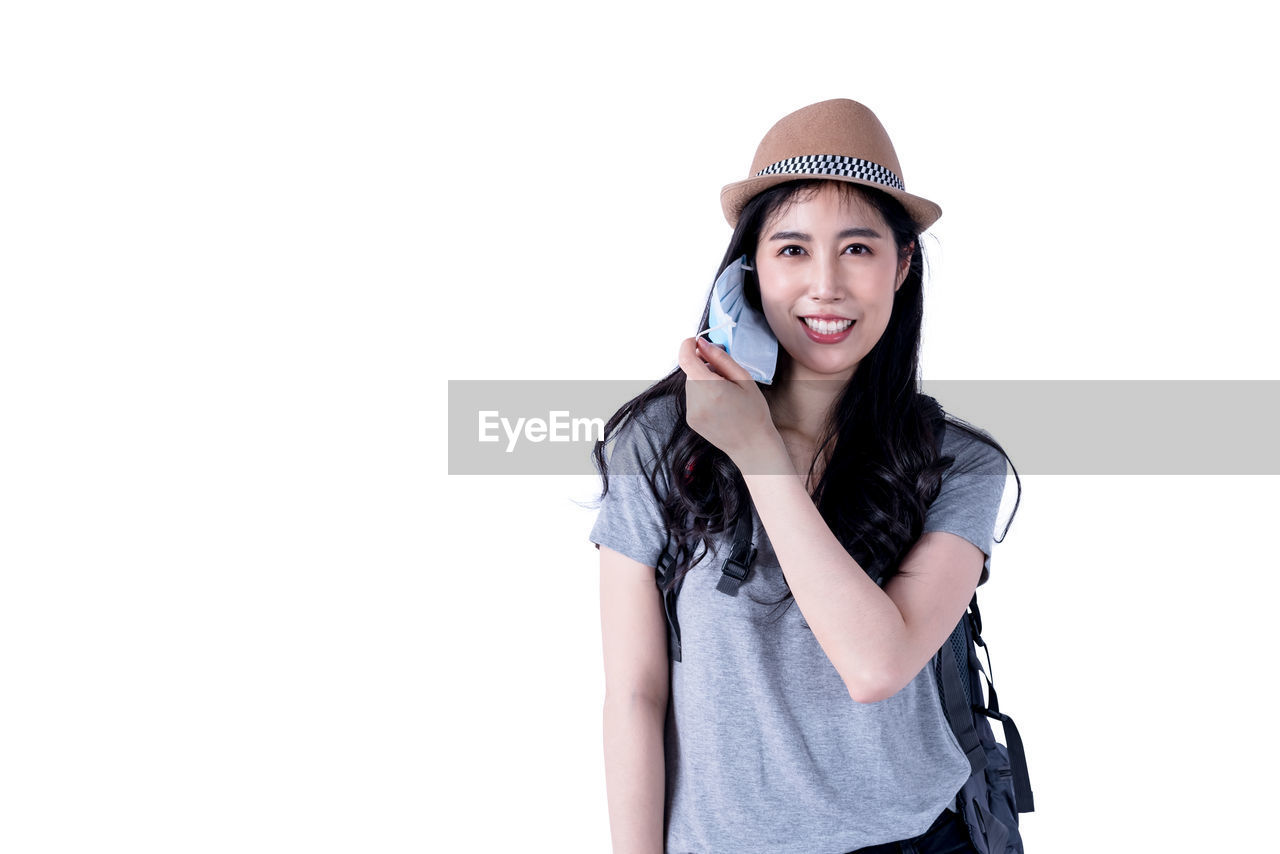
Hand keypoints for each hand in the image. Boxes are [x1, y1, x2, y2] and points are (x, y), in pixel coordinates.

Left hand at [676, 337, 782, 467]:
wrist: (753, 446)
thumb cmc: (754, 412)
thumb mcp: (744, 379)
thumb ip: (721, 359)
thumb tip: (702, 343)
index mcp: (712, 389)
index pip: (686, 360)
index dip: (687, 346)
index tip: (695, 341)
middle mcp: (697, 402)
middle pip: (691, 372)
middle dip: (704, 366)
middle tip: (725, 373)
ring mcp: (692, 413)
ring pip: (691, 385)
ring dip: (703, 381)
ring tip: (725, 393)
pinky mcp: (691, 420)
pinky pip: (693, 398)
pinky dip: (703, 394)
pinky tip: (720, 404)